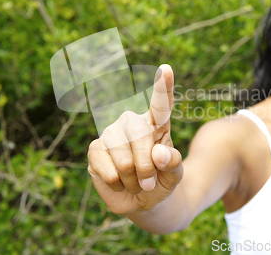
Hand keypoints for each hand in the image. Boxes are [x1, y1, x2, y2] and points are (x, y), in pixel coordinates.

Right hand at [87, 64, 182, 214]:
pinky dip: (118, 185)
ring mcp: (111, 133)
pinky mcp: (95, 149)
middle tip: (150, 183)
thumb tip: (158, 153)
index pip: (161, 104)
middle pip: (140, 137)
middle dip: (147, 168)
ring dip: (133, 181)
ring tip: (134, 182)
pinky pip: (109, 172)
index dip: (163, 87)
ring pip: (125, 161)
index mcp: (157, 124)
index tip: (167, 69)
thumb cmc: (160, 182)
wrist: (140, 201)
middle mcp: (132, 122)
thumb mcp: (175, 175)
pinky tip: (119, 182)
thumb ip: (173, 163)